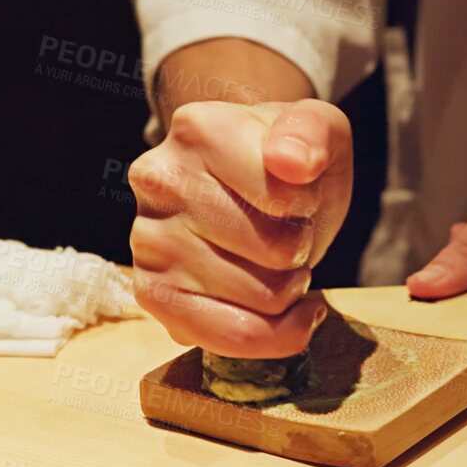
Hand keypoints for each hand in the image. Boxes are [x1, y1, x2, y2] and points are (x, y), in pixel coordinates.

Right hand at [129, 98, 351, 357]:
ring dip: (288, 287)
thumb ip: (314, 133)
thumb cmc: (282, 162)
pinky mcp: (153, 294)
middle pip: (275, 252)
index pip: (281, 194)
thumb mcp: (317, 130)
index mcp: (198, 130)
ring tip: (269, 258)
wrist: (246, 189)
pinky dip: (277, 333)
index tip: (297, 194)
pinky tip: (284, 310)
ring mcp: (149, 242)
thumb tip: (293, 163)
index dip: (307, 204)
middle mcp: (159, 182)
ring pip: (263, 299)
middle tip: (282, 228)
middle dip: (298, 248)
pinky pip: (234, 337)